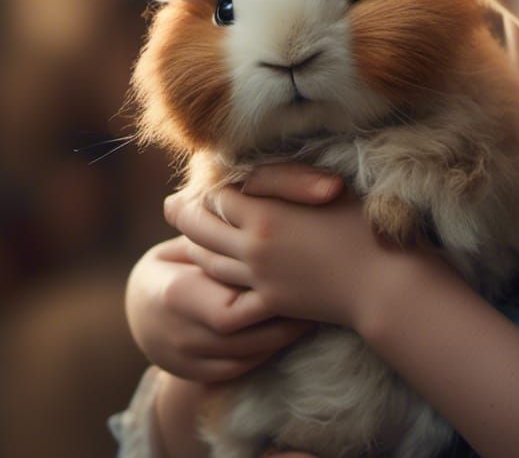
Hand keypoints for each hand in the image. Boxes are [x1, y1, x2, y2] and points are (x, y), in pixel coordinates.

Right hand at [126, 235, 312, 381]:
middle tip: (318, 298)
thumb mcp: (189, 240)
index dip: (269, 298)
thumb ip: (218, 233)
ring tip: (314, 314)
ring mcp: (184, 358)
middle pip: (243, 337)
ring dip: (281, 338)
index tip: (301, 277)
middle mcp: (179, 333)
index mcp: (177, 294)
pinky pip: (238, 369)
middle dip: (283, 320)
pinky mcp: (194, 373)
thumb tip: (260, 205)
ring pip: (245, 357)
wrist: (140, 306)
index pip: (232, 308)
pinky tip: (290, 333)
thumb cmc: (177, 258)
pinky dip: (266, 352)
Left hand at [164, 162, 395, 330]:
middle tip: (171, 205)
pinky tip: (213, 277)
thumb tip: (243, 178)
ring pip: (209, 262)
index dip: (208, 188)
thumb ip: (279, 180)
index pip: (218, 196)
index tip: (199, 182)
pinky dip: (214, 283)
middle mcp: (253, 246)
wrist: (380, 280)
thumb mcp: (322, 187)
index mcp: (265, 213)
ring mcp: (259, 278)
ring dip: (194, 247)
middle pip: (202, 229)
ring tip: (187, 237)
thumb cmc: (361, 225)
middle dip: (184, 215)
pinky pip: (228, 294)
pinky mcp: (270, 303)